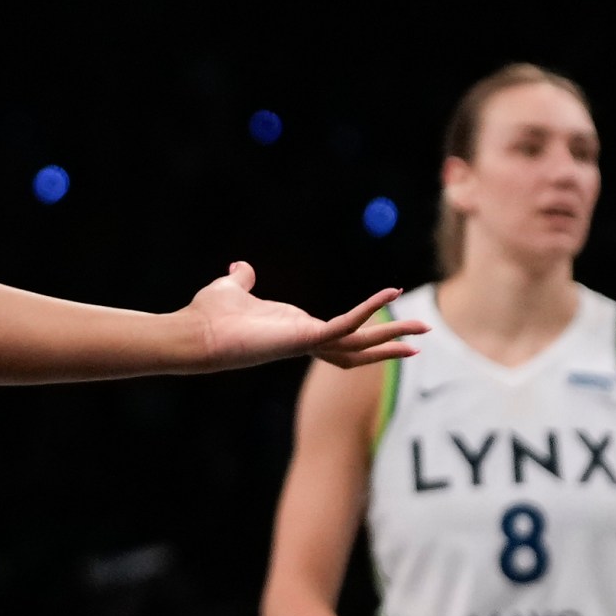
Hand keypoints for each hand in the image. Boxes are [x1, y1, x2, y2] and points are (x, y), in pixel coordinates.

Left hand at [186, 263, 426, 371]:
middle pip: (356, 347)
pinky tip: (391, 295)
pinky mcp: (304, 338)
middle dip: (387, 343)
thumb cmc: (207, 316)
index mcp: (293, 329)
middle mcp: (304, 339)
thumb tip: (240, 268)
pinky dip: (369, 311)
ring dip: (390, 338)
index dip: (361, 327)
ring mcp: (306, 342)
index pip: (336, 334)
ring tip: (422, 332)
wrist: (193, 333)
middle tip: (420, 339)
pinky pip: (345, 325)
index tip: (384, 319)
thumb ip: (241, 280)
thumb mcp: (230, 290)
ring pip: (358, 344)